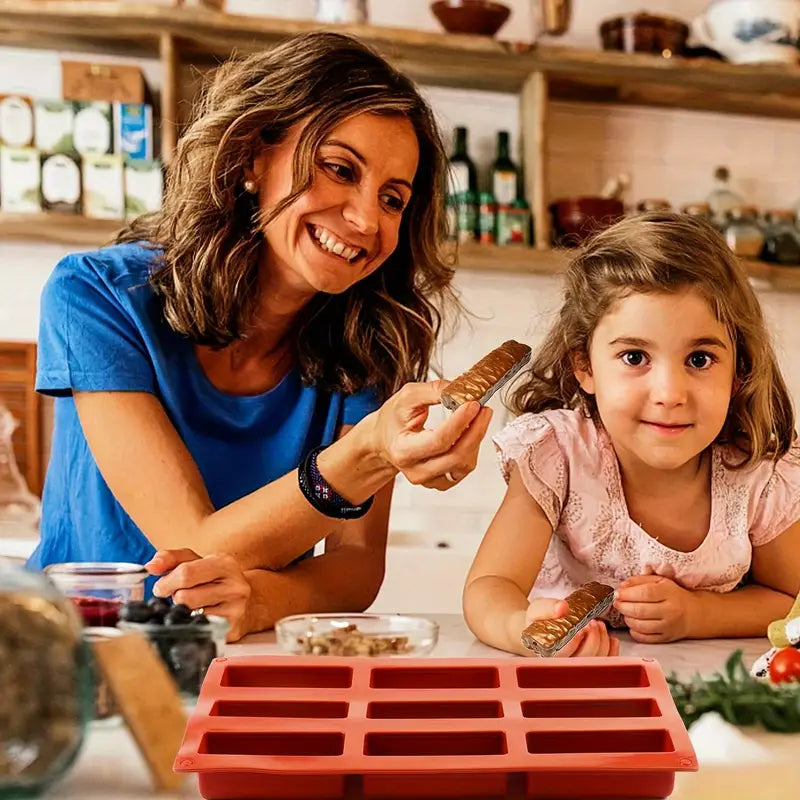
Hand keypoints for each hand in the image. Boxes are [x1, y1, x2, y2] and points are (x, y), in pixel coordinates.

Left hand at [146, 548, 252, 641]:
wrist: (251, 602)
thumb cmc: (216, 581)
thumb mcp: (196, 562)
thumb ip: (171, 558)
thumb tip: (151, 566)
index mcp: (225, 563)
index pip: (185, 573)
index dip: (166, 582)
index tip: (161, 587)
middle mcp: (234, 585)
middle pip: (184, 596)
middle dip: (174, 598)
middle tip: (178, 597)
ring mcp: (235, 609)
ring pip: (189, 613)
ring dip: (182, 611)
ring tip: (191, 606)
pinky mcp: (232, 629)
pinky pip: (197, 628)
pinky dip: (191, 624)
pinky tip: (198, 617)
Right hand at [371, 379, 492, 490]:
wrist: (384, 440)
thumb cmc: (393, 420)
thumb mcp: (406, 397)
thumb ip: (434, 391)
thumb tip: (461, 389)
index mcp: (403, 450)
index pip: (439, 440)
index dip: (460, 422)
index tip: (473, 404)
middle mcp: (415, 470)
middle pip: (456, 456)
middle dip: (476, 430)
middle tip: (483, 409)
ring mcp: (428, 480)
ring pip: (464, 464)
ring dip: (476, 439)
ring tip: (478, 417)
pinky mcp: (440, 482)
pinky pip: (464, 469)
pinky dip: (472, 449)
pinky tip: (470, 433)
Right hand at [523, 597, 618, 657]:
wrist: (540, 629)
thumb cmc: (538, 622)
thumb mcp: (536, 610)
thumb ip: (546, 608)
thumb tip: (562, 608)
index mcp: (547, 654)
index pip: (561, 657)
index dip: (573, 645)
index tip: (579, 629)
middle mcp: (563, 664)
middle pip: (583, 661)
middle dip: (593, 640)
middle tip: (591, 622)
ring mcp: (579, 665)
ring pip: (597, 662)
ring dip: (603, 642)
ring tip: (598, 624)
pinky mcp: (591, 662)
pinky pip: (607, 663)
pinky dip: (612, 651)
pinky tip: (611, 638)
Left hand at [613, 574, 695, 642]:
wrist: (692, 613)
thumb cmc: (671, 594)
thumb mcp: (659, 581)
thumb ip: (639, 580)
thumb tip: (621, 587)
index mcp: (669, 592)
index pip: (645, 593)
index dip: (627, 594)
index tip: (617, 593)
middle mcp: (670, 610)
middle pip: (640, 610)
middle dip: (623, 607)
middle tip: (617, 603)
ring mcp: (669, 626)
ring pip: (641, 626)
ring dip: (627, 619)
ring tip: (625, 612)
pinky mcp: (666, 638)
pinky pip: (645, 638)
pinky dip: (634, 631)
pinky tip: (633, 624)